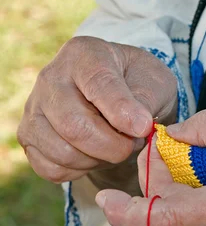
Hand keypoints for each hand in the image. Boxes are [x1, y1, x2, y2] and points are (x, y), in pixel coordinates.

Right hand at [17, 36, 177, 194]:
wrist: (122, 98)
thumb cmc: (140, 86)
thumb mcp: (155, 83)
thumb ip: (147, 100)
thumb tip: (136, 125)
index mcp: (84, 55)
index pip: (98, 85)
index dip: (122, 112)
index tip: (143, 128)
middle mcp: (51, 78)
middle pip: (74, 126)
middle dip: (113, 146)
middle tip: (133, 143)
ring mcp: (34, 108)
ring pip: (62, 152)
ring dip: (99, 160)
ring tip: (115, 145)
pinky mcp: (29, 137)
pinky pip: (52, 168)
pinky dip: (80, 171)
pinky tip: (96, 155)